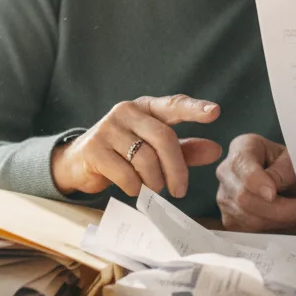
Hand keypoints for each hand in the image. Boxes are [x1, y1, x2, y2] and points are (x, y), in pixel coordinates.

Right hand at [51, 95, 222, 197]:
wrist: (79, 163)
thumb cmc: (124, 153)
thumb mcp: (155, 150)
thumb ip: (185, 150)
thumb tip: (216, 151)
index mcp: (146, 107)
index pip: (173, 104)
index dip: (194, 108)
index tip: (215, 112)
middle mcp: (126, 111)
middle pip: (162, 138)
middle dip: (176, 168)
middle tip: (180, 191)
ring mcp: (108, 128)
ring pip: (145, 158)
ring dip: (155, 181)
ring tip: (154, 189)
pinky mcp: (94, 149)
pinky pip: (125, 173)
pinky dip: (135, 187)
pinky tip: (134, 188)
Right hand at [216, 133, 295, 232]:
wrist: (289, 180)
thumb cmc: (290, 166)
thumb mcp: (294, 161)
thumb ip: (284, 171)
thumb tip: (270, 192)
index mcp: (242, 148)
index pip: (241, 166)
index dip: (256, 183)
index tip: (273, 194)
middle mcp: (226, 172)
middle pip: (243, 197)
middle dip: (276, 209)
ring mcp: (225, 197)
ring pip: (247, 218)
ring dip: (278, 222)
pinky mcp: (230, 219)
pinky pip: (248, 232)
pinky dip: (272, 230)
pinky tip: (287, 222)